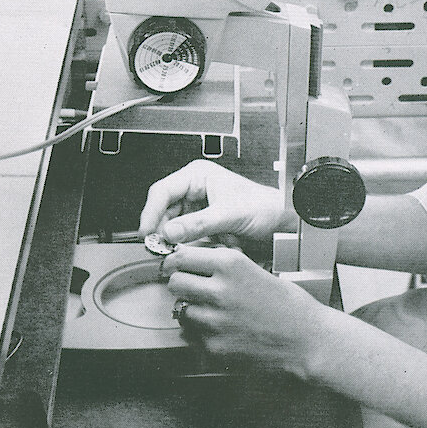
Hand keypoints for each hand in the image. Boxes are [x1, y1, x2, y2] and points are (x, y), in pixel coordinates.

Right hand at [138, 159, 296, 244]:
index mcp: (198, 175)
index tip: (146, 232)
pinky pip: (184, 236)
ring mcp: (197, 207)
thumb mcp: (229, 213)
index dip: (150, 212)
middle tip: (159, 249)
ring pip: (172, 226)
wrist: (280, 221)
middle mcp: (194, 189)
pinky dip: (187, 245)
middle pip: (163, 210)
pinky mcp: (201, 224)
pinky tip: (193, 250)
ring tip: (179, 251)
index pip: (162, 191)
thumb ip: (198, 223)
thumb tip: (169, 232)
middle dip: (161, 230)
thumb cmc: (262, 205)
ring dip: (175, 240)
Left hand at [162, 244, 324, 374]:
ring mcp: (214, 321)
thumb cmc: (286, 303)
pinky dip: (201, 332)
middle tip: (192, 287)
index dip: (177, 261)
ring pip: (180, 310)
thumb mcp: (253, 268)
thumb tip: (193, 261)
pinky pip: (192, 335)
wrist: (305, 339)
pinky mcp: (214, 347)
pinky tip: (221, 329)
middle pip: (175, 283)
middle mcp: (218, 290)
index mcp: (229, 264)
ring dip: (191, 309)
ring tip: (212, 310)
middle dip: (181, 284)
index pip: (181, 257)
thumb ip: (223, 264)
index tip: (177, 265)